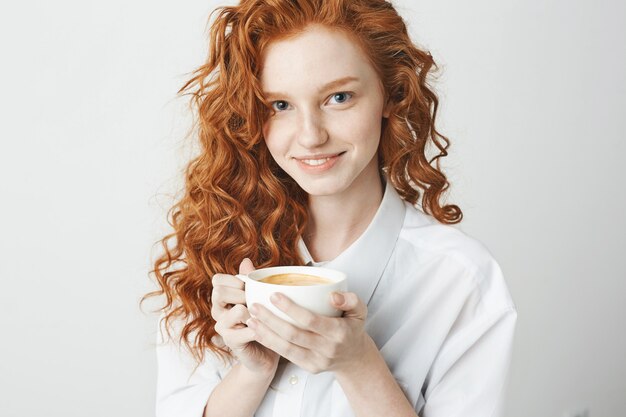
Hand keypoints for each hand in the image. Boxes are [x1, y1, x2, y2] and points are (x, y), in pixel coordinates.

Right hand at [211, 259, 279, 373]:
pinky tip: (265, 329)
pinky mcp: (232, 342)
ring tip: (261, 317)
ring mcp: (223, 327)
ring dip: (253, 312)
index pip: (217, 280)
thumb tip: (246, 260)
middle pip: (219, 292)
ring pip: (236, 310)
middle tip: (255, 301)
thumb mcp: (258, 297)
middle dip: (241, 293)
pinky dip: (260, 328)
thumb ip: (251, 280)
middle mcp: (218, 311)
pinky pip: (247, 329)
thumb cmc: (263, 320)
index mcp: (222, 298)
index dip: (234, 280)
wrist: (266, 351)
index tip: (249, 286)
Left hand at [246, 291, 369, 373]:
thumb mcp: (359, 310)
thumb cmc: (352, 327)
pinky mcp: (309, 368)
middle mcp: (327, 349)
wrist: (354, 357)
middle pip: (293, 334)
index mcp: (338, 332)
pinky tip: (258, 331)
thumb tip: (332, 296)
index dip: (290, 308)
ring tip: (251, 318)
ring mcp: (317, 361)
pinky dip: (270, 343)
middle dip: (271, 320)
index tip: (273, 295)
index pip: (310, 320)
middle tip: (254, 306)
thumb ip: (350, 299)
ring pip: (286, 348)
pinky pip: (286, 355)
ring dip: (265, 333)